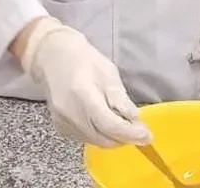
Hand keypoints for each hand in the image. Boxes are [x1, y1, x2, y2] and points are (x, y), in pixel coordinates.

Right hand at [20, 17, 150, 147]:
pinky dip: (100, 136)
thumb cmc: (84, 60)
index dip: (130, 133)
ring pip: (95, 142)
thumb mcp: (108, 72)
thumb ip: (120, 98)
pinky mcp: (60, 128)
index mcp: (82, 94)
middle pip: (102, 138)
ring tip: (124, 125)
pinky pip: (86, 139)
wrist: (53, 58)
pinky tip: (106, 124)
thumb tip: (135, 119)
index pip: (108, 124)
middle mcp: (69, 113)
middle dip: (125, 138)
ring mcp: (62, 122)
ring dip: (113, 139)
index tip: (147, 136)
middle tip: (140, 131)